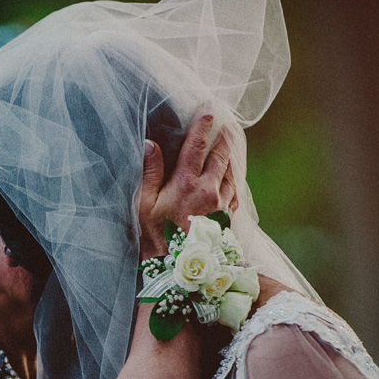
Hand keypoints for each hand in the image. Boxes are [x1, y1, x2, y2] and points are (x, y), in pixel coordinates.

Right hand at [138, 104, 237, 258]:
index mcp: (186, 183)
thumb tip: (149, 144)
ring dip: (230, 155)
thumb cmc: (155, 239)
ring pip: (231, 172)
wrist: (179, 272)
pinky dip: (233, 178)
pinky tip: (231, 176)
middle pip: (220, 154)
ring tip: (229, 144)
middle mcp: (209, 189)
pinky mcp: (227, 218)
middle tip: (224, 122)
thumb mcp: (144, 205)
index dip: (203, 123)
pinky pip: (234, 191)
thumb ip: (149, 172)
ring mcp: (221, 204)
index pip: (197, 144)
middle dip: (222, 136)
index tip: (209, 106)